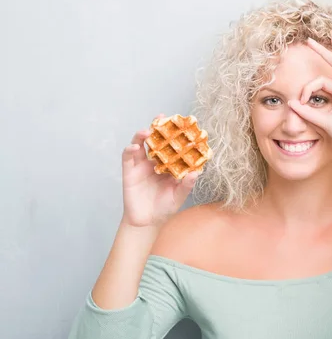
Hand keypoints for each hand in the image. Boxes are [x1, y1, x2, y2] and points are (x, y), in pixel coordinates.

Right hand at [120, 114, 197, 228]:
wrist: (147, 221)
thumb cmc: (164, 207)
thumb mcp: (178, 196)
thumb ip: (186, 185)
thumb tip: (196, 173)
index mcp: (168, 164)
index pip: (171, 145)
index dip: (174, 134)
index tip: (181, 124)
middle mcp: (154, 161)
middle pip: (155, 140)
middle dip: (157, 128)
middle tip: (161, 118)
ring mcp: (141, 165)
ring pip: (140, 144)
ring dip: (141, 135)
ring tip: (147, 132)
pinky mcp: (129, 171)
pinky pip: (128, 157)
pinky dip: (130, 150)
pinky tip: (134, 147)